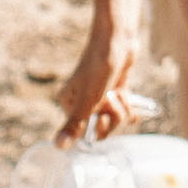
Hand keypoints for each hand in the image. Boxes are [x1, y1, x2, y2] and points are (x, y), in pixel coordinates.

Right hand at [55, 18, 142, 146]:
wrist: (117, 40)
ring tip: (119, 92)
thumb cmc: (99, 67)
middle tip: (113, 99)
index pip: (85, 132)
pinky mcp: (113, 89)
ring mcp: (99, 96)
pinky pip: (122, 109)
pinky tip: (130, 101)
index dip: (99, 127)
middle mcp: (81, 101)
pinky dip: (129, 107)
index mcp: (69, 103)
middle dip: (113, 116)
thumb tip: (57, 146)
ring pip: (114, 118)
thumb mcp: (88, 100)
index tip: (103, 114)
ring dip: (122, 107)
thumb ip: (74, 125)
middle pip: (102, 126)